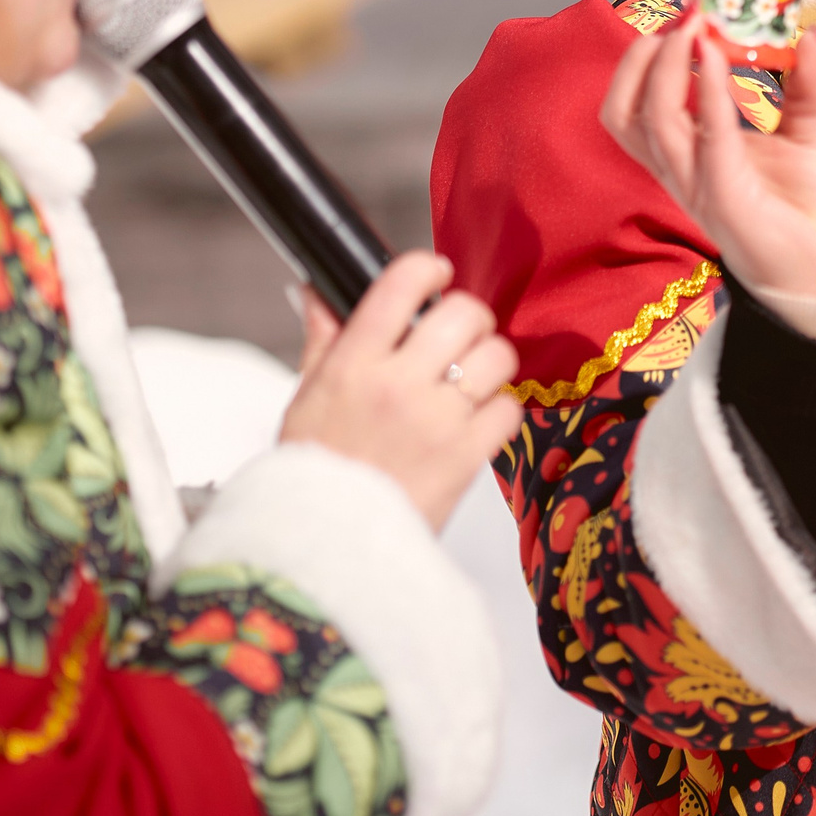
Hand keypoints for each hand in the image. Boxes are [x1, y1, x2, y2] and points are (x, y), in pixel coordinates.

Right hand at [278, 253, 523, 529]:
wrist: (324, 547)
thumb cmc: (314, 470)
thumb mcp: (306, 396)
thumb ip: (323, 337)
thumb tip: (319, 289)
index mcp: (352, 365)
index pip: (402, 284)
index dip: (428, 268)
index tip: (435, 274)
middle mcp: (397, 386)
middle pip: (463, 313)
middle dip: (468, 317)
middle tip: (459, 334)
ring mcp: (436, 422)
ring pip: (496, 356)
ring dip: (489, 361)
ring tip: (471, 377)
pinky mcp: (466, 458)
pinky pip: (508, 409)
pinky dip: (499, 410)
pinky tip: (476, 419)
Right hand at [601, 21, 815, 303]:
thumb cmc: (810, 215)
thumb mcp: (806, 136)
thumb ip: (803, 88)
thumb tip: (804, 33)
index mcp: (690, 156)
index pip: (637, 104)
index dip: (648, 57)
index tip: (688, 14)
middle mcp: (682, 171)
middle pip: (622, 112)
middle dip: (639, 59)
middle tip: (682, 20)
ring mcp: (697, 187)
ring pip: (647, 122)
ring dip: (665, 68)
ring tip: (693, 29)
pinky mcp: (725, 200)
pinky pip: (704, 139)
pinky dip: (706, 92)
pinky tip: (718, 56)